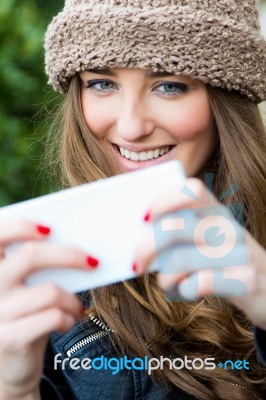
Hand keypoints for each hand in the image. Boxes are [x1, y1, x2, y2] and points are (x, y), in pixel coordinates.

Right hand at [0, 220, 96, 397]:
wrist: (12, 361)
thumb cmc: (25, 313)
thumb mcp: (26, 286)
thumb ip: (38, 265)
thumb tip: (77, 243)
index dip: (21, 226)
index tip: (49, 228)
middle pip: (30, 256)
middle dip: (68, 255)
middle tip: (93, 260)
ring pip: (50, 291)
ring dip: (73, 299)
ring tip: (76, 305)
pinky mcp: (9, 339)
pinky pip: (53, 317)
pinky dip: (69, 318)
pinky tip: (68, 321)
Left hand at [134, 178, 265, 329]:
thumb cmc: (227, 263)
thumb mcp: (211, 239)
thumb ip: (182, 232)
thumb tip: (139, 236)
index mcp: (217, 211)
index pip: (192, 189)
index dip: (163, 200)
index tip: (143, 219)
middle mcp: (228, 227)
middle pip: (175, 227)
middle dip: (146, 248)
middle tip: (136, 264)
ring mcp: (238, 254)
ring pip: (181, 260)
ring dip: (165, 277)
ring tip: (167, 282)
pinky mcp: (245, 280)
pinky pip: (199, 283)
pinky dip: (184, 290)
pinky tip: (187, 290)